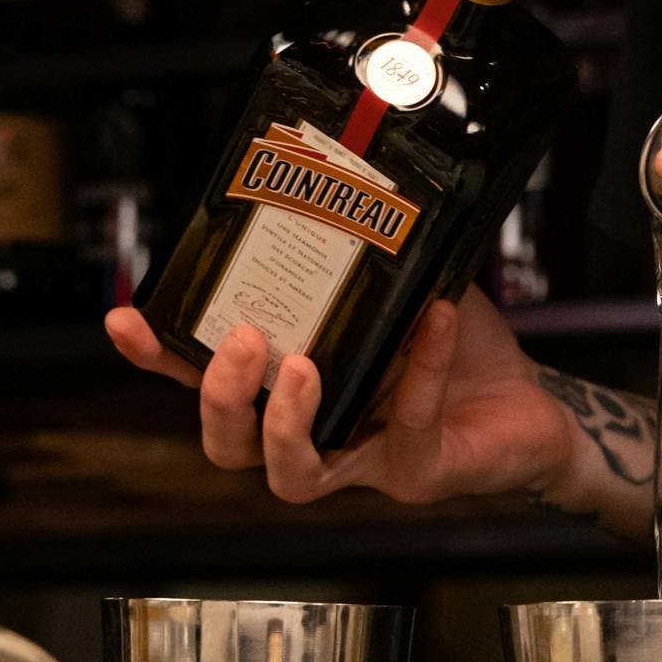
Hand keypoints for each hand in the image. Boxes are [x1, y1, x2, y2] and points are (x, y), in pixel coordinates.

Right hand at [105, 286, 577, 506]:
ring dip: (287, 423)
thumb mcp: (400, 289)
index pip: (207, 382)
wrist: (534, 404)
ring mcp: (363, 464)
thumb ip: (363, 257)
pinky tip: (434, 322)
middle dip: (222, 398)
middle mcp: (315, 433)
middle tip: (243, 342)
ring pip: (293, 476)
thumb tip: (336, 185)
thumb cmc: (455, 348)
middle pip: (230, 446)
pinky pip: (406, 429)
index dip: (161, 360)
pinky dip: (420, 371)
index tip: (127, 322)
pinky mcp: (418, 473)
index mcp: (292, 386)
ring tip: (304, 367)